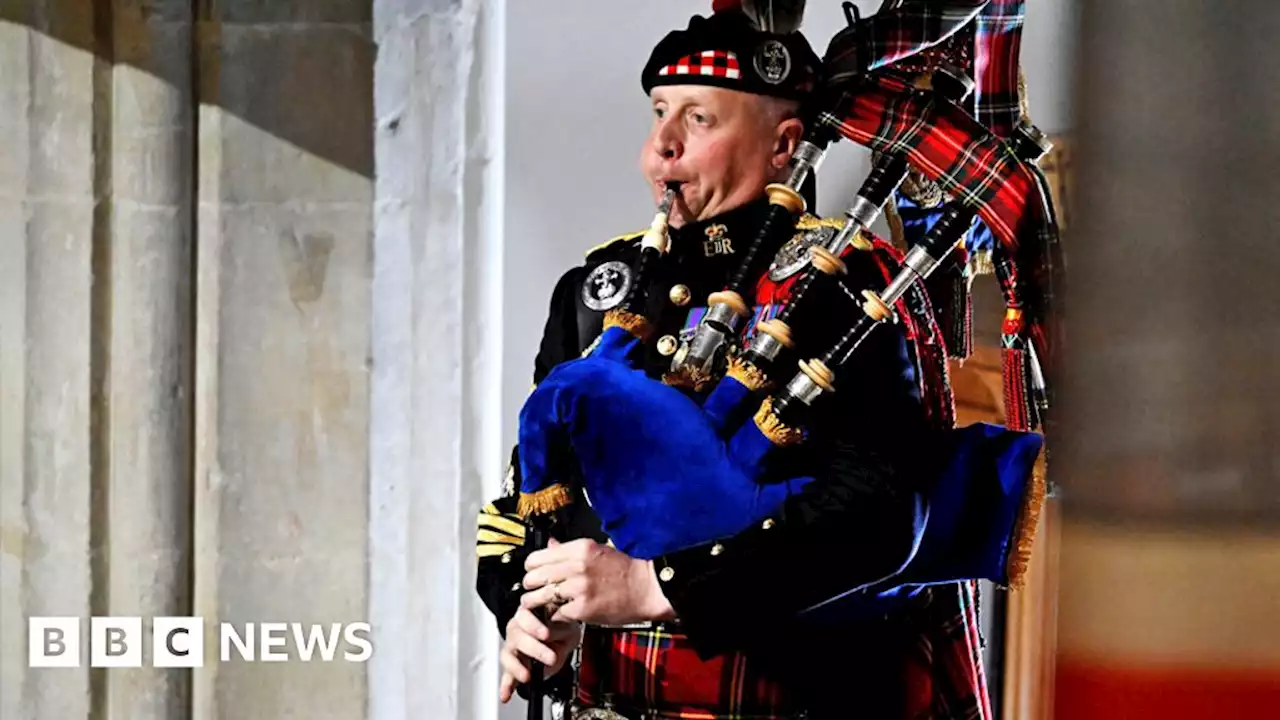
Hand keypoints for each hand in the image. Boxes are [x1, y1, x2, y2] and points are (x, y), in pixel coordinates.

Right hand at [498, 605, 581, 703]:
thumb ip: (557, 627)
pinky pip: (507, 675)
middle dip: (533, 648)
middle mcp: (517, 628)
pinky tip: (506, 694)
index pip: (525, 615)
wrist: (563, 638)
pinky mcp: (512, 665)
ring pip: (508, 655)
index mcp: (529, 614)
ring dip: (517, 667)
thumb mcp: (567, 624)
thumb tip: (550, 632)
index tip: (546, 635)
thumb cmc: (562, 626)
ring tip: (527, 676)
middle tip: (550, 657)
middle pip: (516, 636)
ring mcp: (513, 647)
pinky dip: (506, 686)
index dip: (533, 625)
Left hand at [520, 538, 675, 625]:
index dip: (531, 567)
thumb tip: (549, 544)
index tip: (533, 573)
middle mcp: (577, 565)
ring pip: (541, 596)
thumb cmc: (624, 570)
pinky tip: (559, 614)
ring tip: (538, 605)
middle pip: (535, 576)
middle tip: (532, 590)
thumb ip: (570, 550)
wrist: (647, 588)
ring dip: (536, 602)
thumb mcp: (597, 550)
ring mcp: (579, 588)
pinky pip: (556, 613)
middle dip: (530, 585)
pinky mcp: (583, 608)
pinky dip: (555, 616)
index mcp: (579, 548)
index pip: (537, 557)